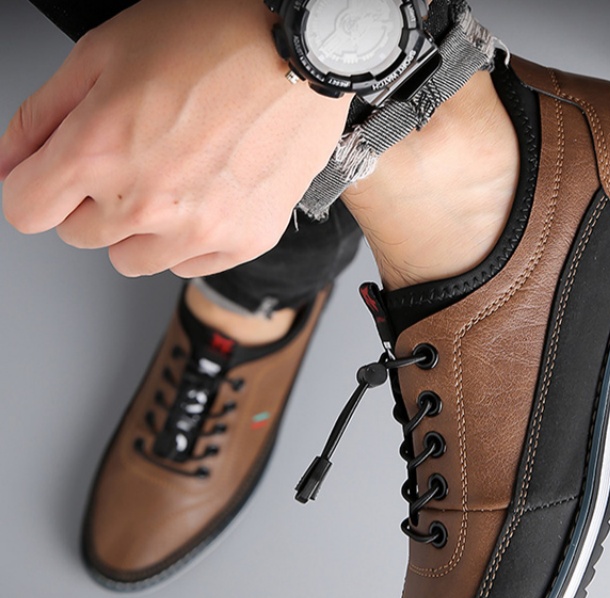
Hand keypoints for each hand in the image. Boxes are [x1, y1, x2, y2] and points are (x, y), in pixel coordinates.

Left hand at [0, 0, 349, 277]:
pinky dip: (187, 239)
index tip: (49, 180)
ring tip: (169, 181)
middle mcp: (148, 203)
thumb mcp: (103, 53)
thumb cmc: (211, 39)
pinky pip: (189, 265)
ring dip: (137, 229)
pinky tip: (204, 194)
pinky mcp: (244, 240)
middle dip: (90, 202)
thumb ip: (42, 117)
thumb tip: (8, 164)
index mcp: (99, 151)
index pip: (26, 211)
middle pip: (81, 237)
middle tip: (128, 159)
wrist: (300, 55)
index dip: (32, 189)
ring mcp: (201, 229)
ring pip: (134, 260)